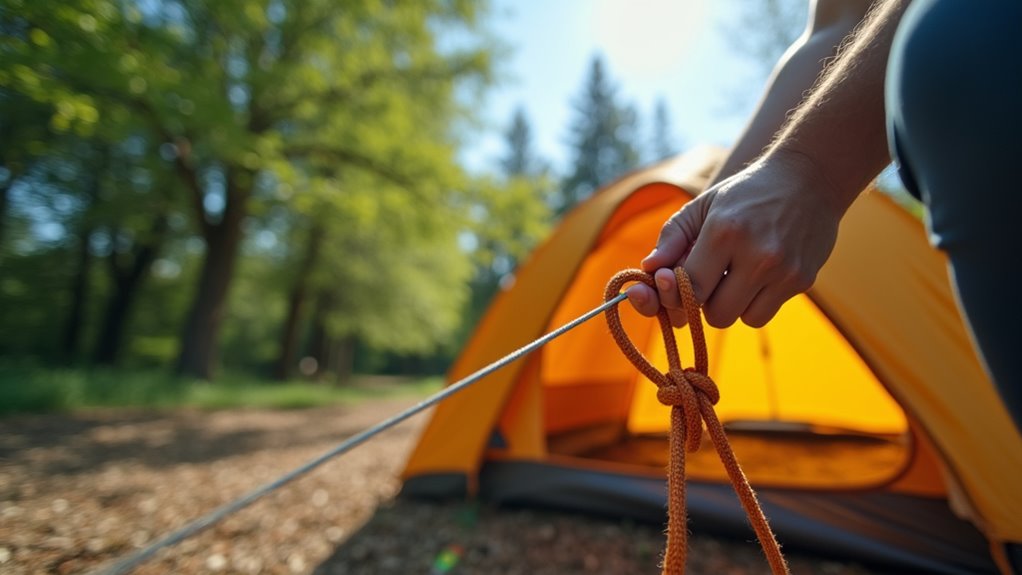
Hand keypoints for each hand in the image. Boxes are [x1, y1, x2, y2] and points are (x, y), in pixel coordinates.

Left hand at [626, 152, 849, 327]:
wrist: (809, 179)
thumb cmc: (746, 194)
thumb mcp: (704, 205)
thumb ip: (672, 237)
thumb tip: (649, 269)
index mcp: (725, 232)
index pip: (690, 287)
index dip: (675, 293)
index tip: (672, 282)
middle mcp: (757, 255)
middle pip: (715, 314)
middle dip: (704, 303)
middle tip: (707, 279)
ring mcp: (784, 272)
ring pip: (741, 319)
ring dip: (731, 306)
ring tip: (734, 275)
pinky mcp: (803, 281)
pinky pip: (764, 314)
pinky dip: (754, 304)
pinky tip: (756, 277)